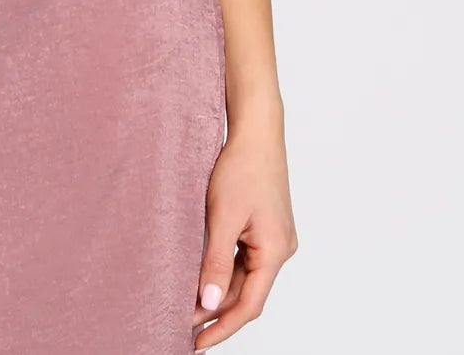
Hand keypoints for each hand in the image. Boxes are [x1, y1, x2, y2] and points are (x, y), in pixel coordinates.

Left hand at [190, 120, 298, 346]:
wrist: (256, 130)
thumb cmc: (241, 166)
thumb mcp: (223, 216)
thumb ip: (216, 262)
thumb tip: (209, 303)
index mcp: (275, 252)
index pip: (249, 306)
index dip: (221, 328)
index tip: (195, 344)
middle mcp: (280, 249)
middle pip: (248, 294)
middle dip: (217, 313)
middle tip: (183, 330)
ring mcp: (274, 238)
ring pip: (246, 278)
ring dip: (219, 293)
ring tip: (187, 308)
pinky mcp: (265, 227)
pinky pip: (245, 259)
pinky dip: (225, 272)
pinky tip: (203, 277)